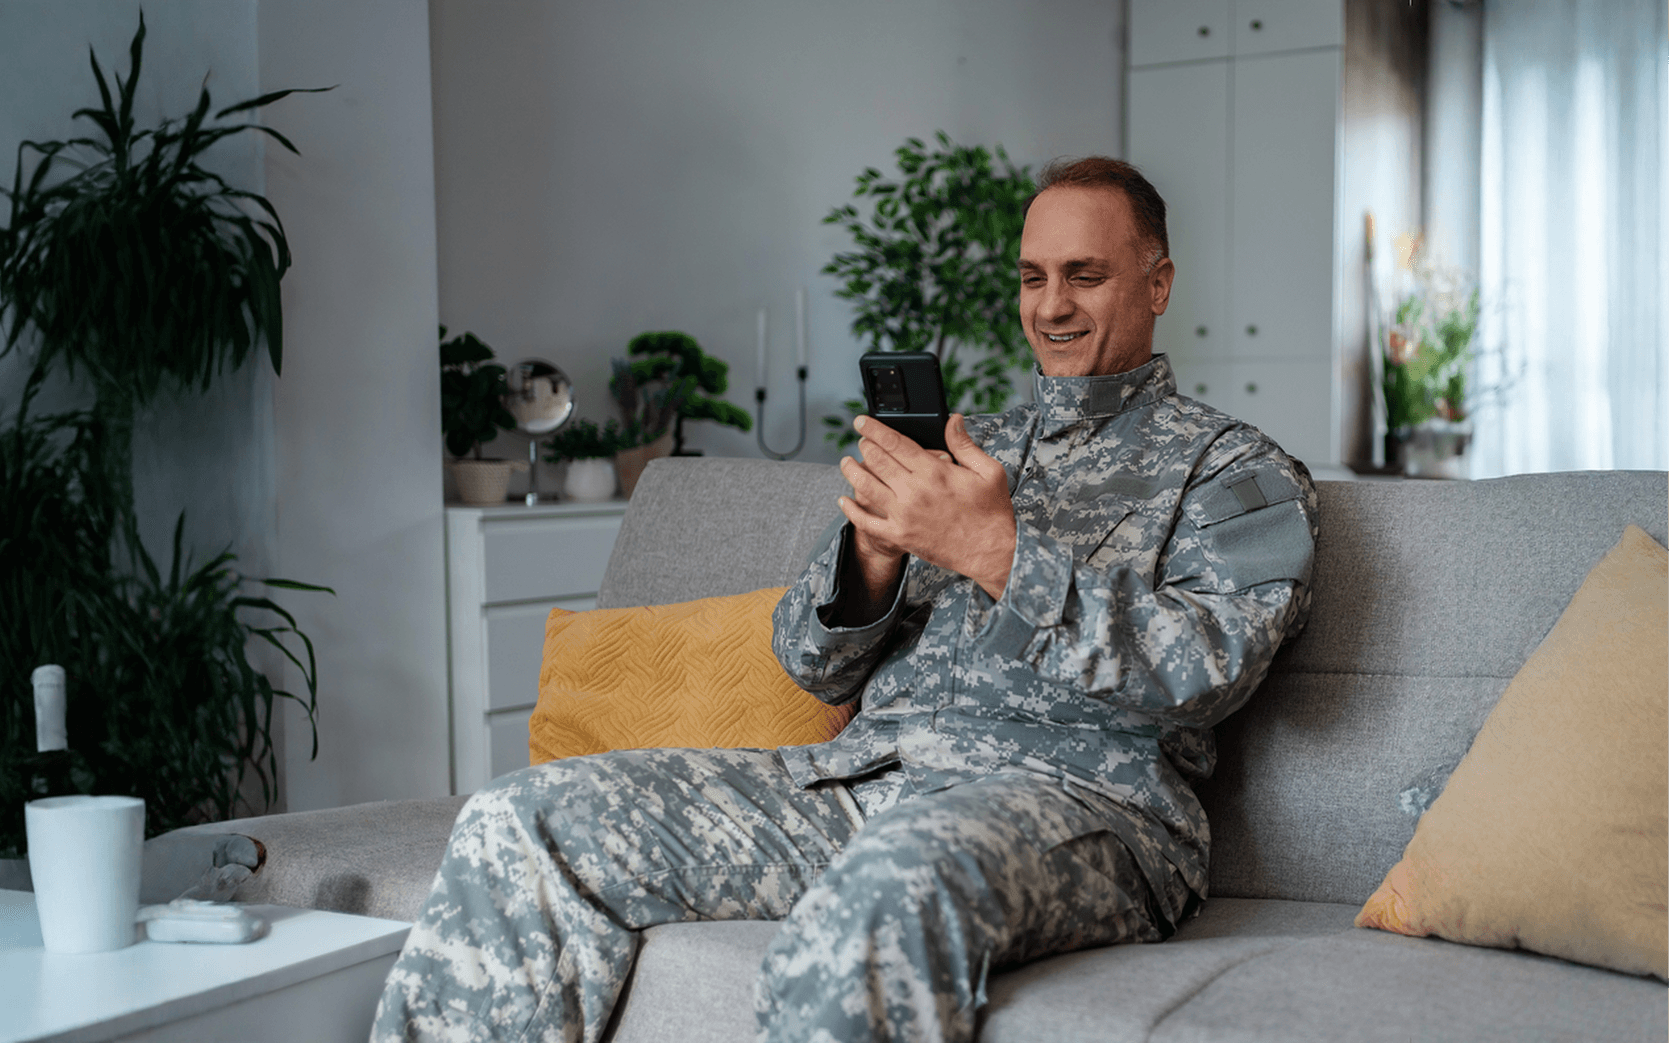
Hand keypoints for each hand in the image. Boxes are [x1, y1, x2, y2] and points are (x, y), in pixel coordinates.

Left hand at [838, 413, 1016, 599]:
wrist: (991, 551)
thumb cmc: (991, 511)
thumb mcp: (988, 471)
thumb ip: (964, 444)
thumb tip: (952, 419)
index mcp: (934, 471)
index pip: (895, 443)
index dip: (874, 429)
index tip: (862, 422)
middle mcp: (914, 491)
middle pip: (877, 461)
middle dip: (864, 446)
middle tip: (861, 440)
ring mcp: (904, 515)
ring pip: (866, 487)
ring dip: (852, 472)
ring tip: (847, 462)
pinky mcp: (899, 536)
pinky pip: (867, 522)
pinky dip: (852, 510)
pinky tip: (844, 500)